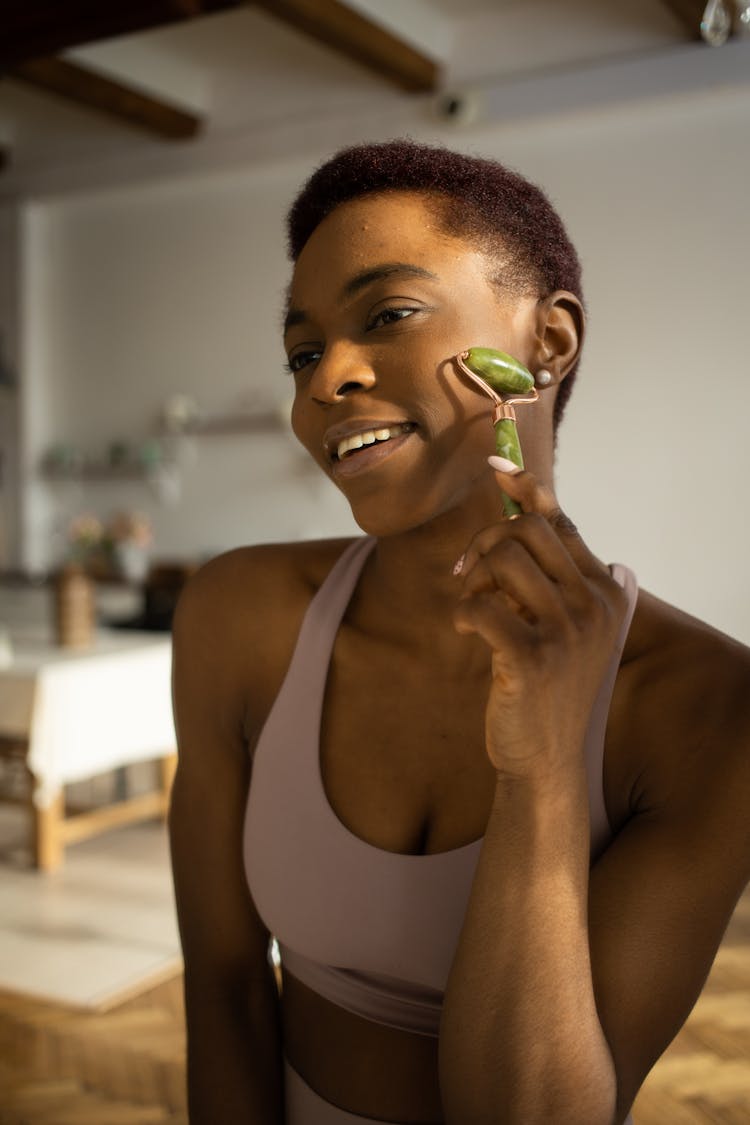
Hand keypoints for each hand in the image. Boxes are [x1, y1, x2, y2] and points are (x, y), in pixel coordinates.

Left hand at [453, 464, 627, 776]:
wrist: (544, 758)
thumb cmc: (546, 686)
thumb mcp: (562, 627)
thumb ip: (550, 576)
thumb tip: (523, 510)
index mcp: (605, 594)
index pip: (562, 525)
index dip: (528, 492)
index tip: (498, 467)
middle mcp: (594, 607)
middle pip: (527, 531)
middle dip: (487, 542)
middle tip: (468, 572)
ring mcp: (567, 633)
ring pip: (504, 559)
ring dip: (474, 577)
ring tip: (472, 606)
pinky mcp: (531, 658)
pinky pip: (480, 605)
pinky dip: (464, 611)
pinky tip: (466, 630)